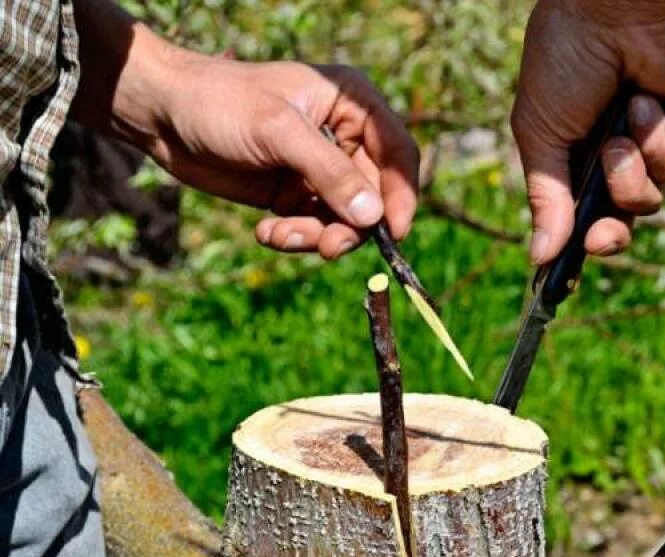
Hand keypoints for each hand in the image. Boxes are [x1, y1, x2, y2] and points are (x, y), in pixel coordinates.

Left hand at [149, 57, 418, 259]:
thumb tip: (373, 217)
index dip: (402, 194)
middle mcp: (345, 138)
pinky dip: (295, 237)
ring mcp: (321, 169)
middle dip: (351, 225)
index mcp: (352, 104)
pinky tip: (265, 231)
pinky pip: (315, 228)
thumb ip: (329, 174)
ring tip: (281, 235)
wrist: (162, 114)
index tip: (394, 232)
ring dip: (318, 236)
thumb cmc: (220, 102)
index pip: (398, 153)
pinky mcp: (297, 194)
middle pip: (375, 196)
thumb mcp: (278, 132)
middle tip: (325, 247)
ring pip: (346, 219)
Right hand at [512, 0, 664, 264]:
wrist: (610, 9)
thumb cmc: (564, 61)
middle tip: (600, 237)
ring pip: (649, 199)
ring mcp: (654, 141)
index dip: (577, 244)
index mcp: (574, 155)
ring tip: (620, 131)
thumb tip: (538, 256)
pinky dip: (659, 143)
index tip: (562, 276)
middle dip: (610, 233)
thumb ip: (545, 198)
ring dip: (630, 173)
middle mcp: (615, 153)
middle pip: (620, 221)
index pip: (580, 216)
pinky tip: (646, 105)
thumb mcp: (540, 134)